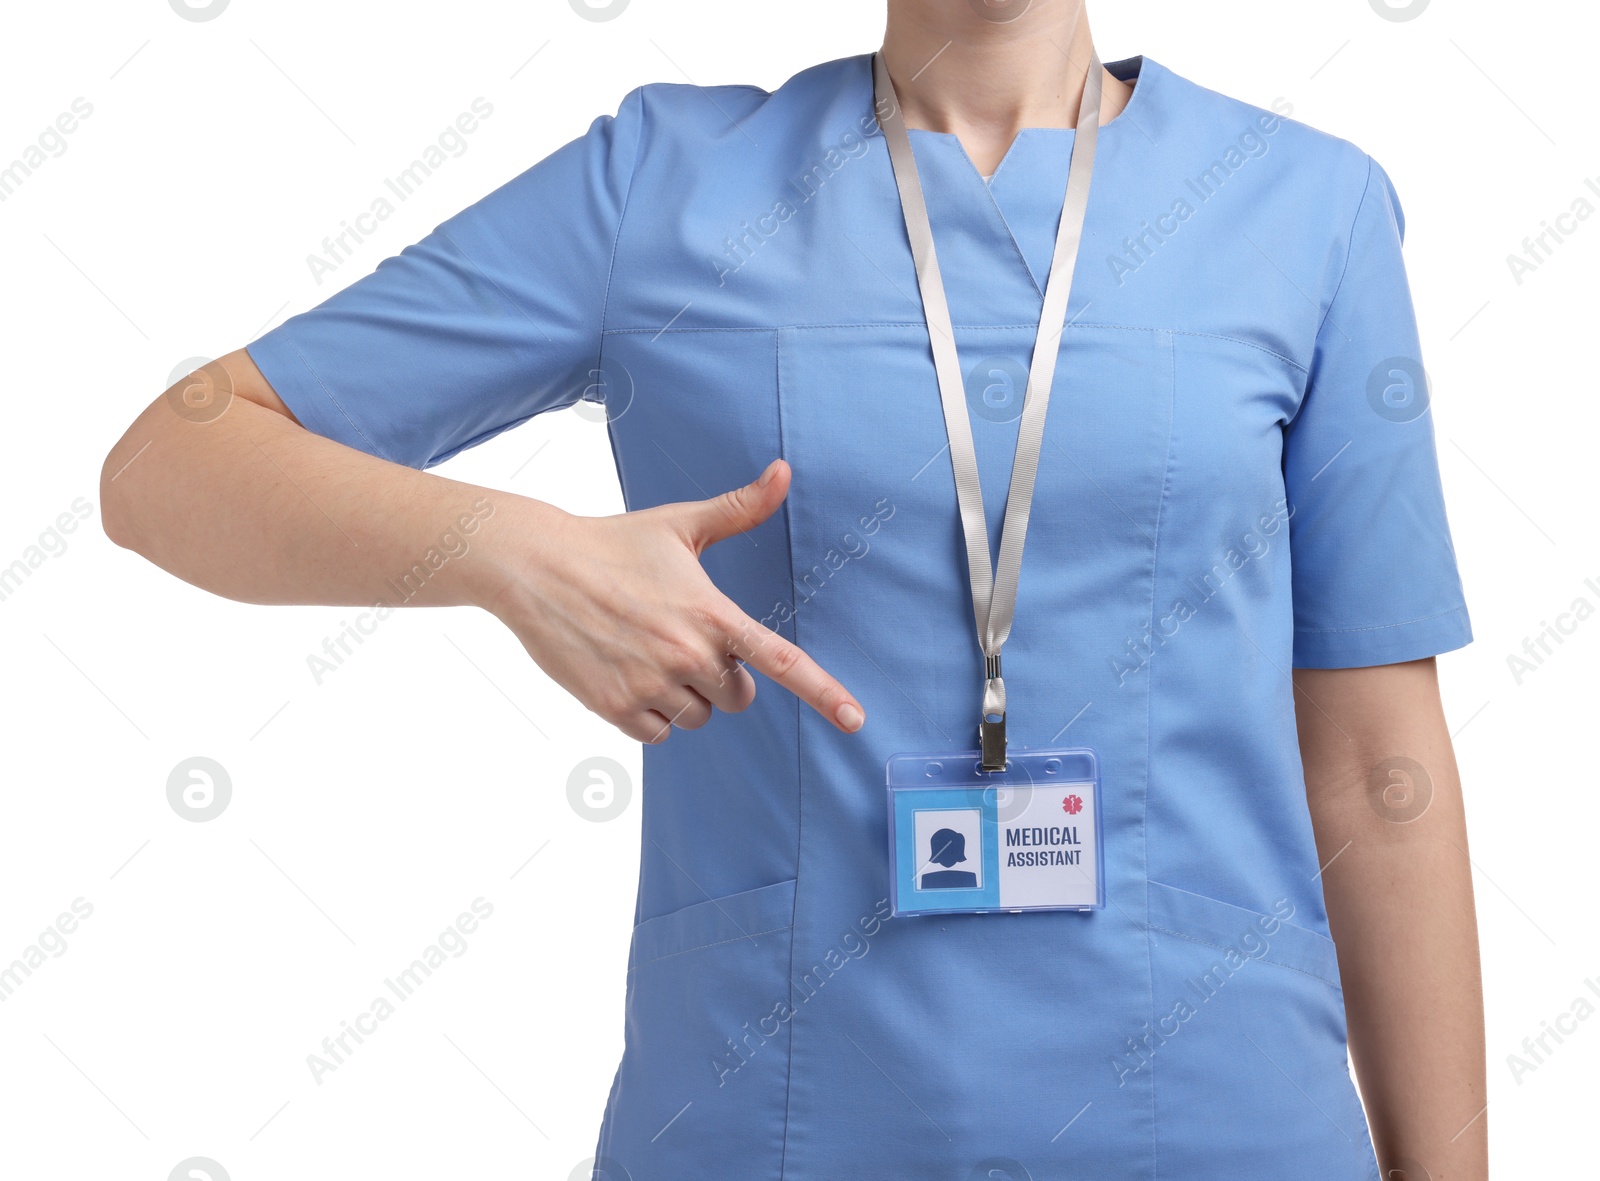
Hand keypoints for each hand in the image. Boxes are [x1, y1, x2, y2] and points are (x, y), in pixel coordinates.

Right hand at [484, 458, 864, 743]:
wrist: (536, 566)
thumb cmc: (613, 543)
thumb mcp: (681, 524)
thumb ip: (740, 508)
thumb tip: (784, 471)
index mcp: (712, 612)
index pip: (782, 660)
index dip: (824, 692)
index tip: (855, 720)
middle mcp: (687, 653)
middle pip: (739, 697)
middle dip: (721, 678)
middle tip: (682, 642)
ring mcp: (650, 682)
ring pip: (698, 718)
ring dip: (682, 697)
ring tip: (646, 652)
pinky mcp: (615, 707)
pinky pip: (659, 734)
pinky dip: (648, 715)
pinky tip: (625, 674)